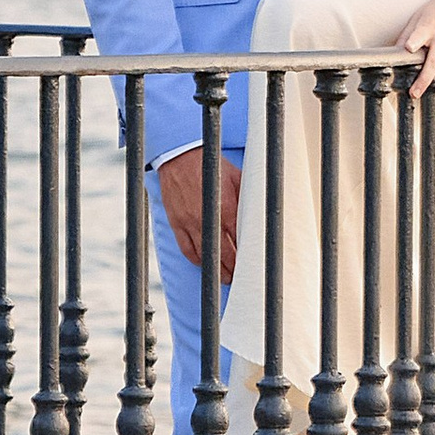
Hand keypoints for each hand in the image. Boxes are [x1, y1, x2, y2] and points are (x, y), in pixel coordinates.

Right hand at [159, 145, 241, 284]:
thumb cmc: (212, 166)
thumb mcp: (237, 177)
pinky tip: (204, 265)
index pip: (240, 242)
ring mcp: (190, 223)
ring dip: (216, 270)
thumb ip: (246, 198)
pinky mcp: (177, 223)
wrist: (180, 156)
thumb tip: (258, 214)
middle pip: (224, 255)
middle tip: (241, 278)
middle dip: (233, 269)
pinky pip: (187, 249)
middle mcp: (208, 220)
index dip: (247, 257)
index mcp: (227, 209)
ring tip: (225, 278)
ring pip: (205, 256)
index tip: (253, 266)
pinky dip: (197, 260)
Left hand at [397, 0, 434, 94]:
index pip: (420, 35)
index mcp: (429, 27)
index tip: (409, 48)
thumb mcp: (421, 14)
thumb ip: (407, 34)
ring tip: (429, 58)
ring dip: (430, 71)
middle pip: (432, 64)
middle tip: (413, 94)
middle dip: (422, 81)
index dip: (414, 42)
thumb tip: (394, 52)